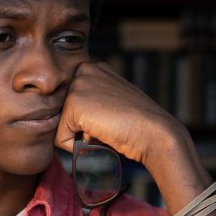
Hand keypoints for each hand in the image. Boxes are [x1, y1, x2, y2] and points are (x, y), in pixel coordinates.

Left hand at [55, 60, 181, 164]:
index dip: (90, 119)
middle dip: (82, 127)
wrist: (154, 132)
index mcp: (93, 68)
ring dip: (81, 137)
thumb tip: (68, 121)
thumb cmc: (137, 124)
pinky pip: (60, 139)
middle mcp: (83, 70)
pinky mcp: (73, 105)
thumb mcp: (110, 102)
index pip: (72, 104)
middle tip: (110, 123)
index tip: (113, 116)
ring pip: (62, 126)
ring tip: (106, 128)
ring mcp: (77, 85)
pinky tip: (100, 136)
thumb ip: (91, 102)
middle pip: (64, 113)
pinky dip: (77, 147)